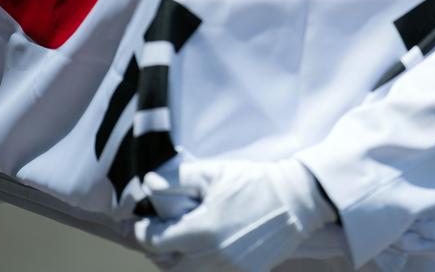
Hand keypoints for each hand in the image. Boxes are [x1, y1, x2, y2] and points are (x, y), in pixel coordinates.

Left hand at [135, 159, 335, 271]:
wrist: (296, 199)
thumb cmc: (254, 182)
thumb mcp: (214, 172)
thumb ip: (177, 177)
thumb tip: (148, 184)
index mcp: (202, 229)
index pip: (153, 241)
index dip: (139, 231)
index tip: (138, 221)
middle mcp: (213, 256)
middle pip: (166, 264)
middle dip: (155, 249)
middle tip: (154, 232)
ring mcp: (230, 268)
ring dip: (176, 260)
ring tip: (176, 242)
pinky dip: (201, 265)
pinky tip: (203, 250)